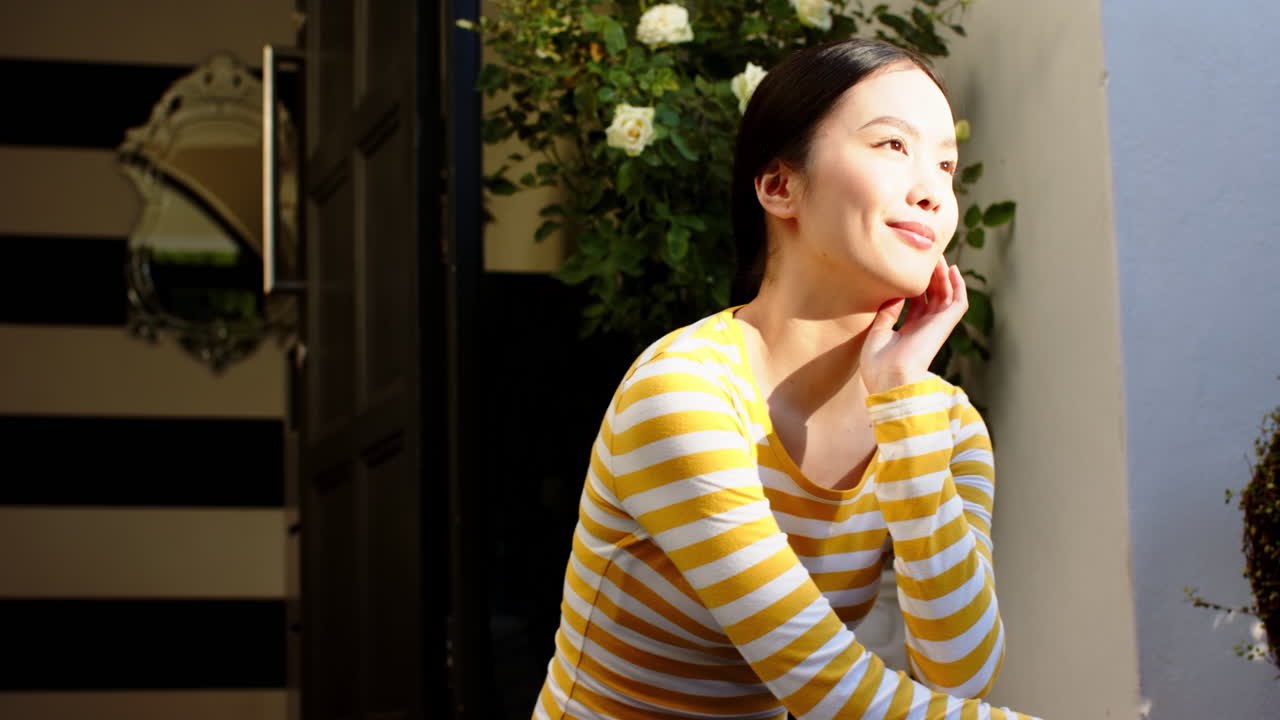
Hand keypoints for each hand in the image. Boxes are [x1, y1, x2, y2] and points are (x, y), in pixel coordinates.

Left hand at [860, 257, 967, 394]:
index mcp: (908, 332)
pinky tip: (953, 270)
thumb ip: (887, 313)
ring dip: (943, 276)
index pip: (916, 304)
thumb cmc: (878, 363)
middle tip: (924, 256)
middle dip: (930, 276)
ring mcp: (936, 326)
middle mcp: (924, 328)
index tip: (909, 268)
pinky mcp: (945, 325)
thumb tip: (894, 293)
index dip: (915, 286)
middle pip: (932, 296)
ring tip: (937, 256)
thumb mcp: (878, 333)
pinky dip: (958, 286)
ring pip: (946, 295)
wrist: (889, 377)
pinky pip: (959, 302)